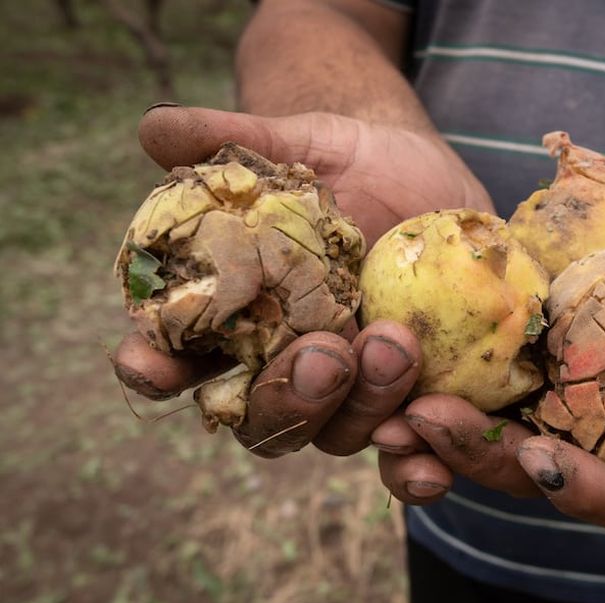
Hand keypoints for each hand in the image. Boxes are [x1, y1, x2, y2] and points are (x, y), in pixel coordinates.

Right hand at [114, 105, 488, 456]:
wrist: (433, 177)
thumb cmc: (349, 162)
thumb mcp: (299, 142)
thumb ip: (232, 139)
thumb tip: (156, 126)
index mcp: (235, 317)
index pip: (175, 356)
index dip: (154, 366)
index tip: (152, 362)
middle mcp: (286, 364)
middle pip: (264, 416)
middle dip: (288, 394)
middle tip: (325, 353)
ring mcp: (352, 386)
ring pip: (338, 431)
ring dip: (361, 407)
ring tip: (395, 348)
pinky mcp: (412, 392)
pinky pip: (408, 442)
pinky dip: (414, 457)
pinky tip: (434, 453)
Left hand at [377, 215, 604, 531]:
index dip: (584, 490)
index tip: (543, 460)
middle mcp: (598, 445)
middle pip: (535, 474)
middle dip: (480, 457)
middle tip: (426, 421)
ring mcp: (554, 412)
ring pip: (488, 440)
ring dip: (435, 430)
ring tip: (386, 403)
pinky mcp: (521, 373)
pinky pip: (473, 388)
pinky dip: (433, 382)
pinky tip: (393, 357)